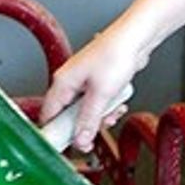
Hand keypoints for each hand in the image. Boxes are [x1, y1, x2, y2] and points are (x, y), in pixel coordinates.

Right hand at [39, 26, 152, 151]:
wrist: (135, 38)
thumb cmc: (115, 55)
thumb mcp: (100, 95)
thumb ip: (88, 120)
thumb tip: (79, 140)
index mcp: (62, 83)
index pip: (49, 115)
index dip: (56, 133)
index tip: (66, 146)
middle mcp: (70, 82)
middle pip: (69, 116)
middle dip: (85, 126)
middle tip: (95, 133)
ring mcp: (84, 82)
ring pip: (85, 112)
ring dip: (100, 117)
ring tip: (112, 112)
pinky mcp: (97, 82)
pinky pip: (97, 103)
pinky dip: (108, 107)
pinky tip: (118, 104)